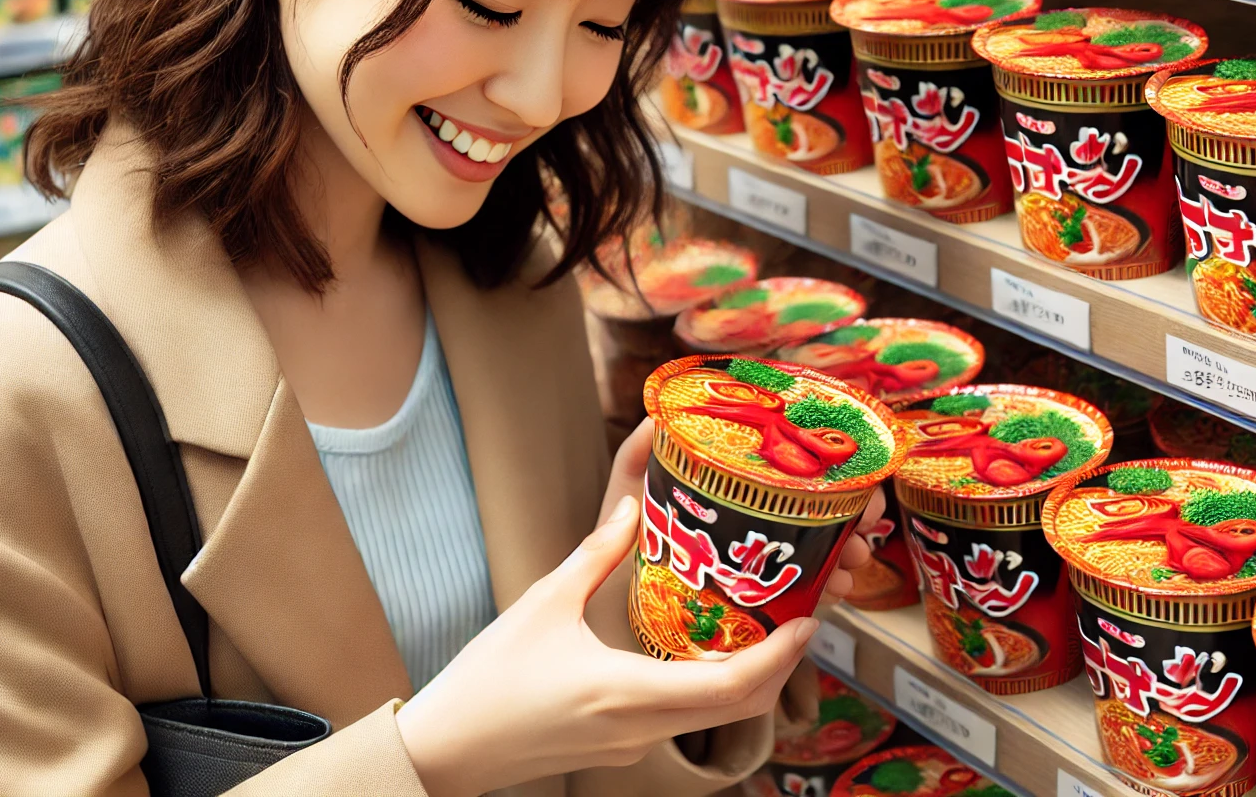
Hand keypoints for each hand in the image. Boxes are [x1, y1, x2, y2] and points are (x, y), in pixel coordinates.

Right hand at [397, 497, 813, 796]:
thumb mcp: (542, 604)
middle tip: (800, 617)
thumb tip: (632, 504)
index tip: (807, 620)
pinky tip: (710, 652)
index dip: (780, 657)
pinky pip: (685, 720)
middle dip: (781, 666)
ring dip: (750, 679)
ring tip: (766, 629)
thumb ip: (595, 553)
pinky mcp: (620, 746)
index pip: (730, 685)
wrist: (448, 750)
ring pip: (714, 717)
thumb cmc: (487, 681)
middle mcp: (641, 727)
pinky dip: (714, 689)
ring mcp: (632, 744)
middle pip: (739, 707)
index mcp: (627, 691)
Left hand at [600, 418, 888, 602]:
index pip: (786, 490)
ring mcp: (750, 586)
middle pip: (813, 526)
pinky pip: (796, 608)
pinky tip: (833, 591)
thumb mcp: (621, 509)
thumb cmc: (605, 568)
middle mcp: (742, 545)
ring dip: (843, 557)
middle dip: (849, 521)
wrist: (594, 641)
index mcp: (721, 511)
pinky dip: (820, 597)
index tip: (857, 478)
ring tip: (855, 557)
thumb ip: (634, 464)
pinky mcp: (749, 626)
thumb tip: (656, 416)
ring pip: (814, 566)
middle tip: (867, 520)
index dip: (828, 482)